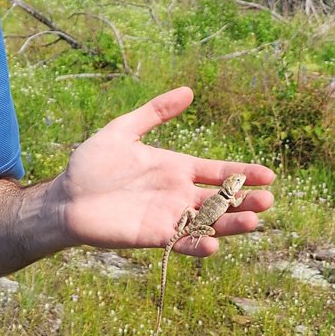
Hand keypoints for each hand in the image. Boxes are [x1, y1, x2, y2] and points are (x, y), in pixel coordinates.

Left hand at [48, 86, 274, 255]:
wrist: (65, 196)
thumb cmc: (92, 164)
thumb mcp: (123, 130)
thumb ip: (154, 112)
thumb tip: (188, 90)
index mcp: (176, 167)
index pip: (218, 171)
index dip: (243, 173)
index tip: (269, 175)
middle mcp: (178, 193)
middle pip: (220, 199)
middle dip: (245, 200)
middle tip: (269, 200)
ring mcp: (168, 216)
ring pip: (208, 222)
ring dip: (231, 224)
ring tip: (253, 222)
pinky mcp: (153, 236)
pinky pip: (182, 242)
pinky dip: (198, 245)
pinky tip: (213, 244)